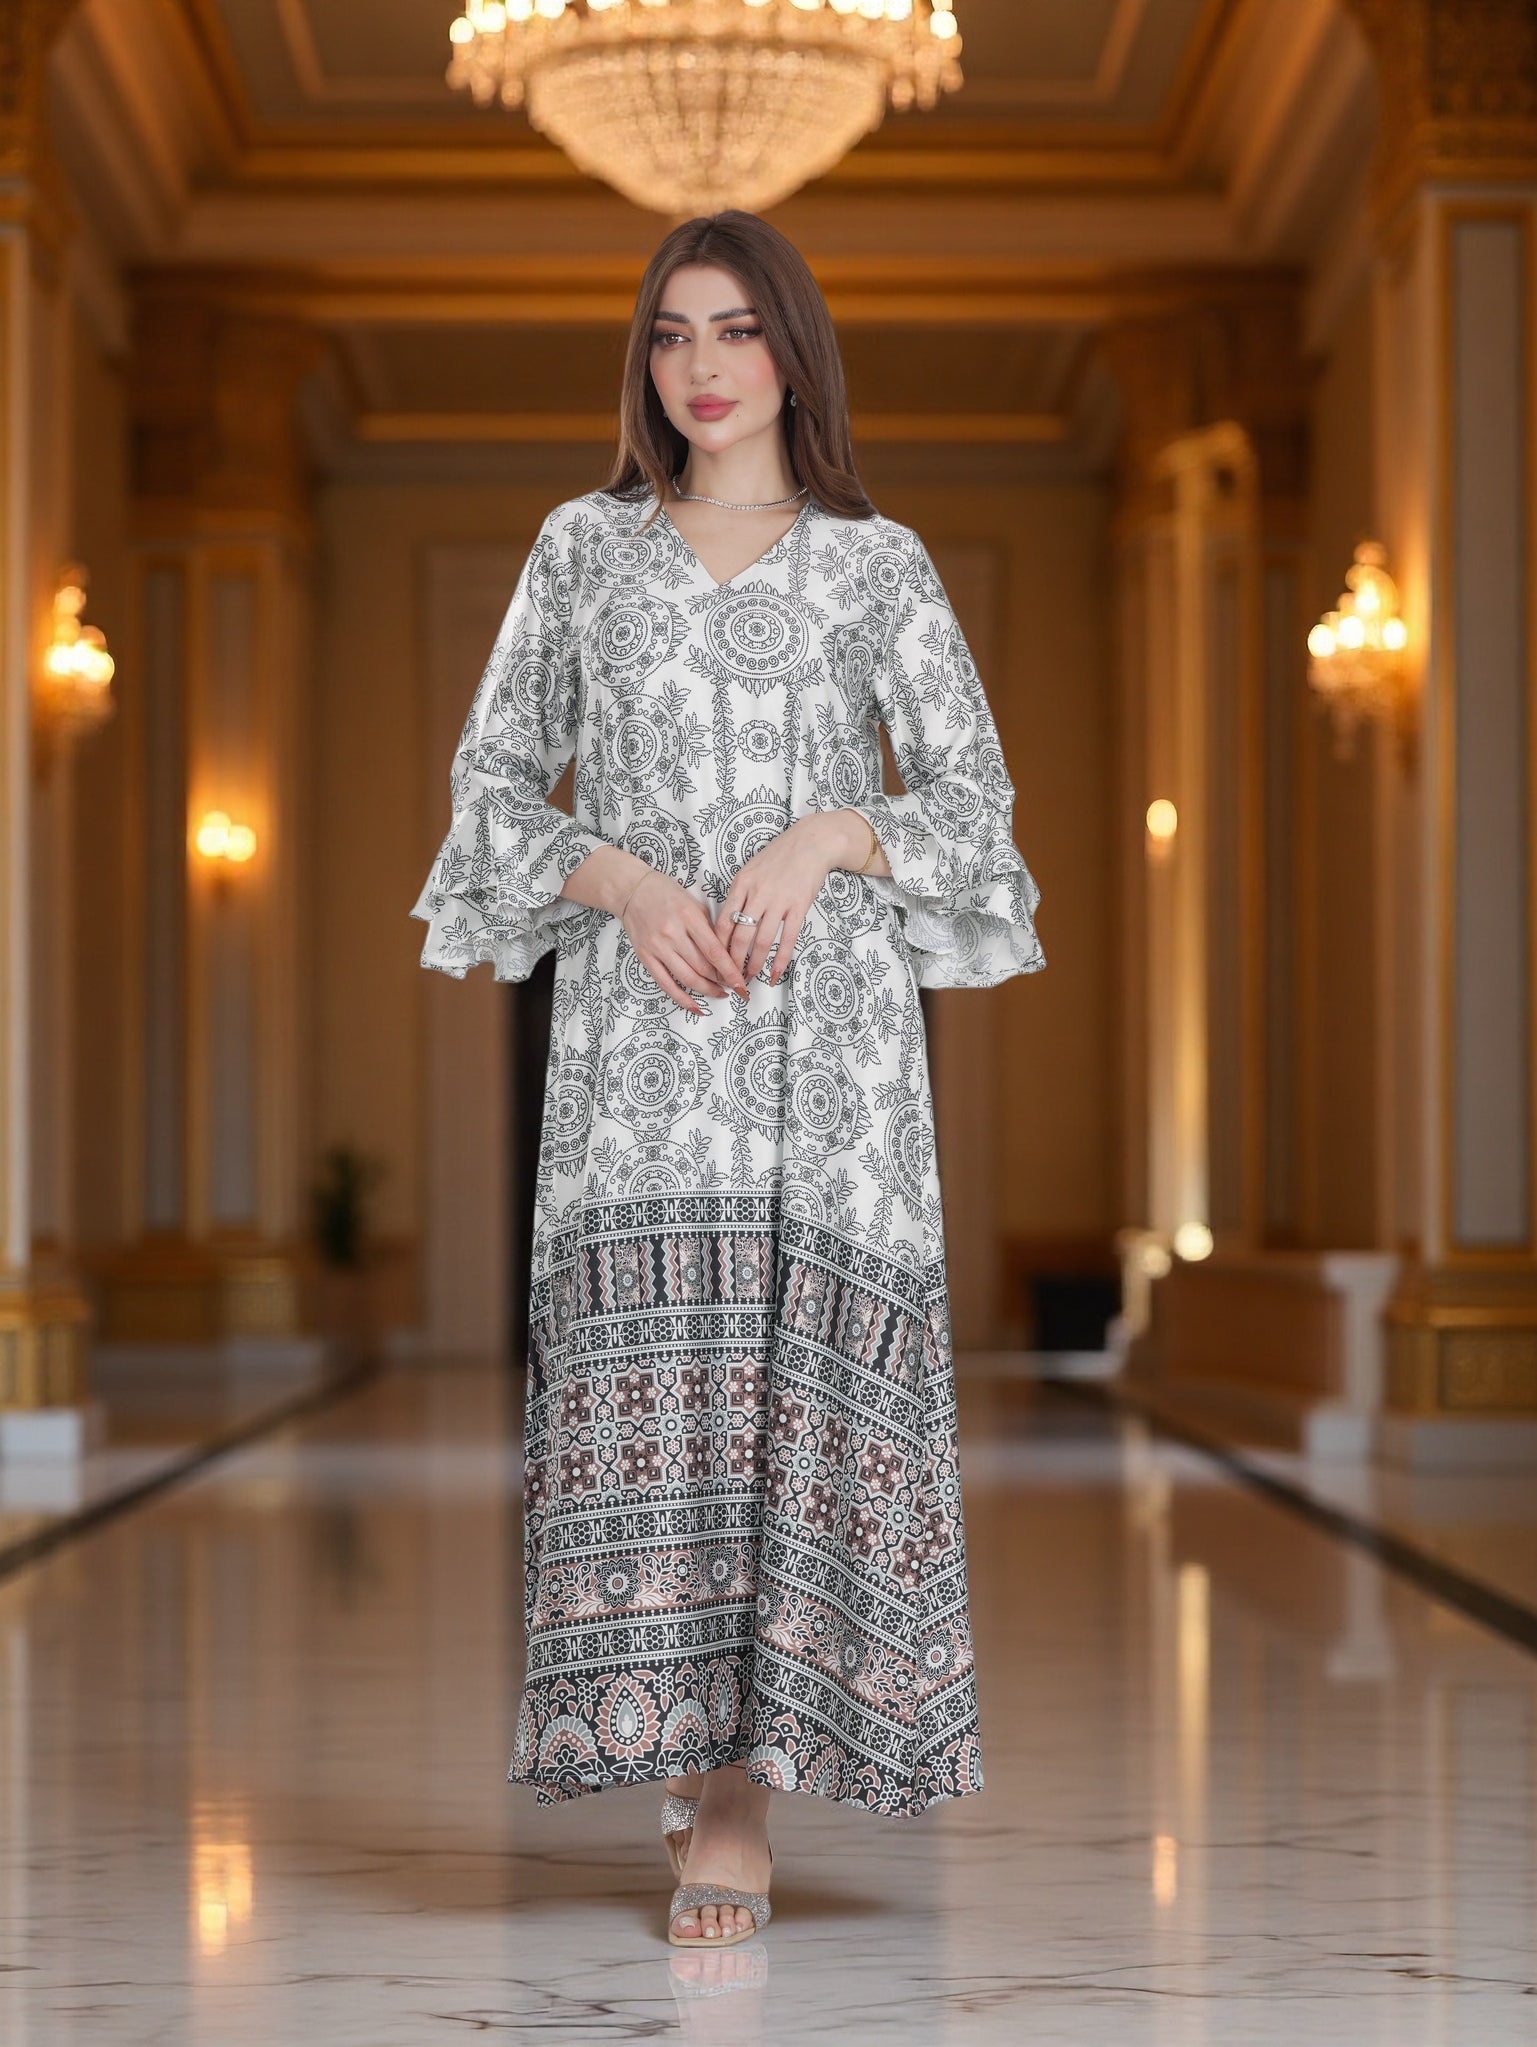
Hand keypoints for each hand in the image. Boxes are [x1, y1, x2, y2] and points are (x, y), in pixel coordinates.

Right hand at [620, 868, 749, 1017]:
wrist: (633, 890)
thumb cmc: (667, 894)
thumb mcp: (694, 904)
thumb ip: (710, 928)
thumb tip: (727, 956)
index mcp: (689, 917)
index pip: (714, 951)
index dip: (730, 971)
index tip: (741, 984)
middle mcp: (672, 933)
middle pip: (703, 967)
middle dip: (721, 981)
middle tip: (733, 986)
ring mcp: (657, 947)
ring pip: (687, 978)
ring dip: (706, 990)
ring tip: (719, 994)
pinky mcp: (645, 956)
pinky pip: (665, 984)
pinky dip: (682, 999)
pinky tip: (695, 1006)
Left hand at [715, 811, 862, 984]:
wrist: (811, 843)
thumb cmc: (779, 856)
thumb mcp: (750, 870)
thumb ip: (739, 895)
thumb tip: (727, 925)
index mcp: (741, 884)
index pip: (722, 923)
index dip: (717, 947)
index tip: (715, 963)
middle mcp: (757, 894)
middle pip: (739, 936)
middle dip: (732, 963)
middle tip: (729, 978)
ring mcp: (779, 901)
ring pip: (761, 941)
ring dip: (754, 964)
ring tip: (749, 978)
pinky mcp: (798, 907)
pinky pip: (787, 939)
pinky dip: (780, 960)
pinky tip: (775, 973)